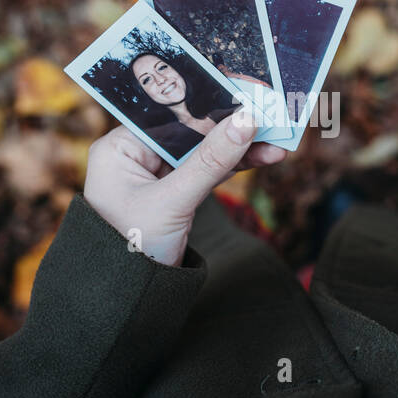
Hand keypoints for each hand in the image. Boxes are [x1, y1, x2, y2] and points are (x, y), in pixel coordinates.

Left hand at [84, 110, 285, 266]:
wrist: (126, 300)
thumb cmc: (131, 248)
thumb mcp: (173, 202)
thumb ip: (210, 161)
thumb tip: (246, 121)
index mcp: (120, 148)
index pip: (170, 115)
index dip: (209, 105)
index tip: (246, 97)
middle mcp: (134, 156)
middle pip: (190, 130)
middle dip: (230, 127)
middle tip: (269, 116)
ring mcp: (155, 175)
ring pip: (203, 151)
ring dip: (239, 148)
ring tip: (278, 143)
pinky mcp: (174, 193)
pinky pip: (207, 171)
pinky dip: (234, 167)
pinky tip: (263, 158)